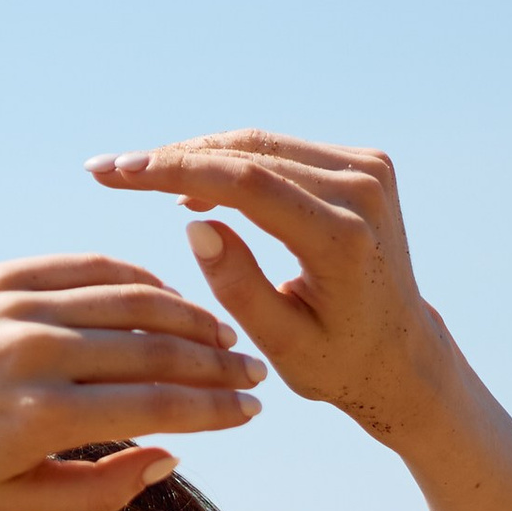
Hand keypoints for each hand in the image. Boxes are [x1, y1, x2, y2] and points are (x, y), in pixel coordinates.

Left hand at [0, 254, 263, 510]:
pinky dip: (139, 283)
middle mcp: (35, 353)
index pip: (156, 407)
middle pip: (156, 351)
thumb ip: (101, 488)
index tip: (253, 413)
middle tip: (256, 374)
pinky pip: (92, 270)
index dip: (215, 410)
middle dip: (218, 364)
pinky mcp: (5, 275)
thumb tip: (173, 456)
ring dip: (189, 319)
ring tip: (223, 339)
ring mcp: (20, 306)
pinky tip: (169, 301)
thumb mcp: (16, 501)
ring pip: (133, 301)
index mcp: (40, 418)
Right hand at [87, 132, 456, 449]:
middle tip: (109, 170)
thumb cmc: (339, 363)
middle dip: (174, 159)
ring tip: (138, 179)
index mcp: (344, 238)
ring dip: (197, 159)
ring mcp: (368, 170)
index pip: (247, 184)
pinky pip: (281, 153)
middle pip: (250, 155)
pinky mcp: (364, 164)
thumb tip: (194, 222)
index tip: (118, 173)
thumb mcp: (283, 345)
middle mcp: (363, 190)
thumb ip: (239, 286)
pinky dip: (232, 164)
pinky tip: (192, 187)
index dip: (176, 172)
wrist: (402, 353)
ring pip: (260, 147)